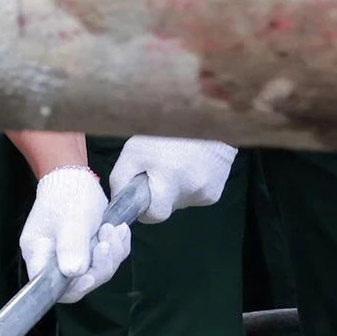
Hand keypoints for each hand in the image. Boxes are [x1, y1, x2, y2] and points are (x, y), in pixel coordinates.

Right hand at [19, 167, 132, 303]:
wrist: (75, 179)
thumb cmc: (68, 196)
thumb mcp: (72, 220)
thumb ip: (72, 246)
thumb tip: (73, 272)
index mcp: (38, 253)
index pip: (50, 285)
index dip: (72, 287)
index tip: (90, 275)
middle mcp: (51, 259)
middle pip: (78, 282)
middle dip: (100, 265)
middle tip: (106, 242)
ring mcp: (69, 256)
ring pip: (95, 272)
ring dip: (111, 253)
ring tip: (112, 229)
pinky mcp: (85, 251)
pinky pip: (105, 260)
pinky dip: (116, 247)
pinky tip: (117, 230)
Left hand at [110, 136, 236, 222]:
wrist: (202, 120)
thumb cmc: (164, 132)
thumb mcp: (133, 151)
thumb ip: (121, 179)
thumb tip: (119, 202)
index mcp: (171, 180)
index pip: (155, 216)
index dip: (145, 211)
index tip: (141, 200)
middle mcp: (194, 189)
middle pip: (168, 208)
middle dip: (159, 196)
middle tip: (158, 173)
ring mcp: (209, 192)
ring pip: (181, 201)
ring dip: (174, 189)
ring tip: (175, 165)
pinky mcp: (217, 191)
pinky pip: (195, 196)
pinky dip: (189, 186)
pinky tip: (188, 167)